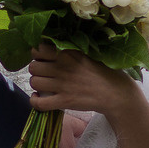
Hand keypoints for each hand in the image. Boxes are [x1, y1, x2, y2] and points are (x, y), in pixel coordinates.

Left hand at [26, 45, 141, 117]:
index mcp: (68, 53)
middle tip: (44, 73)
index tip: (43, 58)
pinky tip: (39, 97)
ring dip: (36, 84)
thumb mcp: (87, 53)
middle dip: (36, 70)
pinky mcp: (64, 101)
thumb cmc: (103, 72)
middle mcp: (62, 68)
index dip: (37, 54)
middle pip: (33, 67)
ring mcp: (62, 85)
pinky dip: (35, 101)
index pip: (38, 49)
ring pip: (34, 82)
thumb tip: (52, 45)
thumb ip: (69, 50)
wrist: (115, 92)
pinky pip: (39, 102)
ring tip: (43, 85)